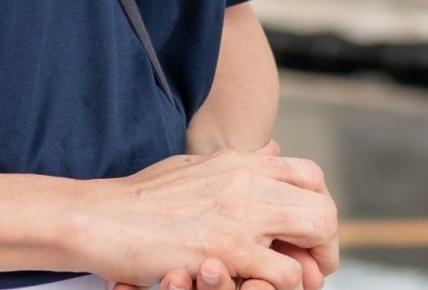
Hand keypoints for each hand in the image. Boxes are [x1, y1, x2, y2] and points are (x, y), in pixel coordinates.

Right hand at [79, 143, 337, 289]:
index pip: (310, 175)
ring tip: (297, 280)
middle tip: (314, 263)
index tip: (308, 232)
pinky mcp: (227, 251)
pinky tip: (261, 286)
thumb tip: (274, 151)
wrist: (101, 218)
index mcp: (242, 163)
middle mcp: (249, 182)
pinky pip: (282, 272)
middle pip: (322, 204)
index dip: (318, 205)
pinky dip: (281, 284)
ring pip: (316, 233)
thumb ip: (239, 163)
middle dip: (326, 239)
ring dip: (310, 265)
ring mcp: (241, 216)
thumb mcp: (195, 167)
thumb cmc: (141, 196)